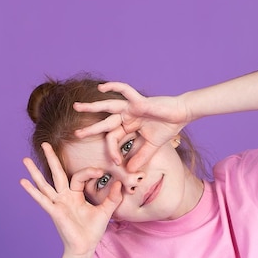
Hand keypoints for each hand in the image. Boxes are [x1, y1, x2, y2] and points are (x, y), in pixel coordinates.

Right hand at [20, 143, 121, 255]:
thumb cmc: (93, 230)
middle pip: (56, 173)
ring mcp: (57, 204)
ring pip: (45, 184)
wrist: (86, 247)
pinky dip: (32, 191)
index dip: (89, 171)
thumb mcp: (106, 211)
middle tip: (45, 143)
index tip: (101, 171)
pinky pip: (42, 200)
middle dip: (51, 158)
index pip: (78, 176)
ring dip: (35, 172)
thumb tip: (120, 183)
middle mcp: (64, 197)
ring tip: (24, 160)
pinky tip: (22, 182)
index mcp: (75, 195)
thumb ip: (113, 197)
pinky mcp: (54, 212)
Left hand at [73, 82, 191, 169]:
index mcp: (128, 126)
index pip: (114, 138)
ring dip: (92, 107)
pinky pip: (124, 90)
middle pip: (104, 123)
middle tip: (76, 135)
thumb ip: (140, 157)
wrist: (181, 115)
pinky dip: (113, 87)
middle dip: (91, 129)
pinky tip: (101, 88)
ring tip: (76, 107)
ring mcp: (131, 107)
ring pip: (107, 106)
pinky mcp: (139, 101)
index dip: (113, 150)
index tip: (116, 162)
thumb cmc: (167, 128)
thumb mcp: (151, 146)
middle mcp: (126, 116)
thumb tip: (130, 170)